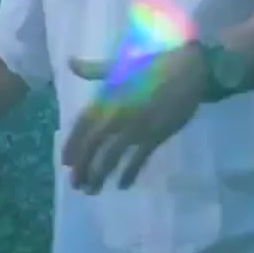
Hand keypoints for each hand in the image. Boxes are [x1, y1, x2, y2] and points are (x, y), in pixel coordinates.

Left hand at [62, 43, 206, 192]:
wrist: (188, 70)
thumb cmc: (153, 65)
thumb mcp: (119, 65)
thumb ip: (94, 70)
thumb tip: (70, 63)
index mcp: (108, 97)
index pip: (82, 125)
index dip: (72, 145)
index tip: (65, 162)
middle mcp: (117, 114)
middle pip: (93, 145)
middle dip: (82, 166)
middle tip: (77, 184)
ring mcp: (136, 127)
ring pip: (111, 156)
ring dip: (99, 174)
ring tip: (93, 189)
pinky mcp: (155, 136)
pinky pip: (138, 159)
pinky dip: (129, 173)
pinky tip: (122, 185)